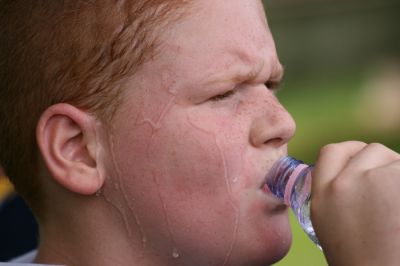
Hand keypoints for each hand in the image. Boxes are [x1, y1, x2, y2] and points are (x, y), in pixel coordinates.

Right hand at [311, 141, 399, 265]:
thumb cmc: (361, 261)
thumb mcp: (329, 224)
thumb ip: (333, 194)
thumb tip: (352, 174)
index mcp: (322, 196)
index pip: (331, 152)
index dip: (350, 151)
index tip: (361, 158)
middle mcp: (344, 184)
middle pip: (370, 150)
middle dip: (383, 162)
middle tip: (391, 185)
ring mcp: (375, 181)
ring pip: (396, 159)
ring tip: (398, 202)